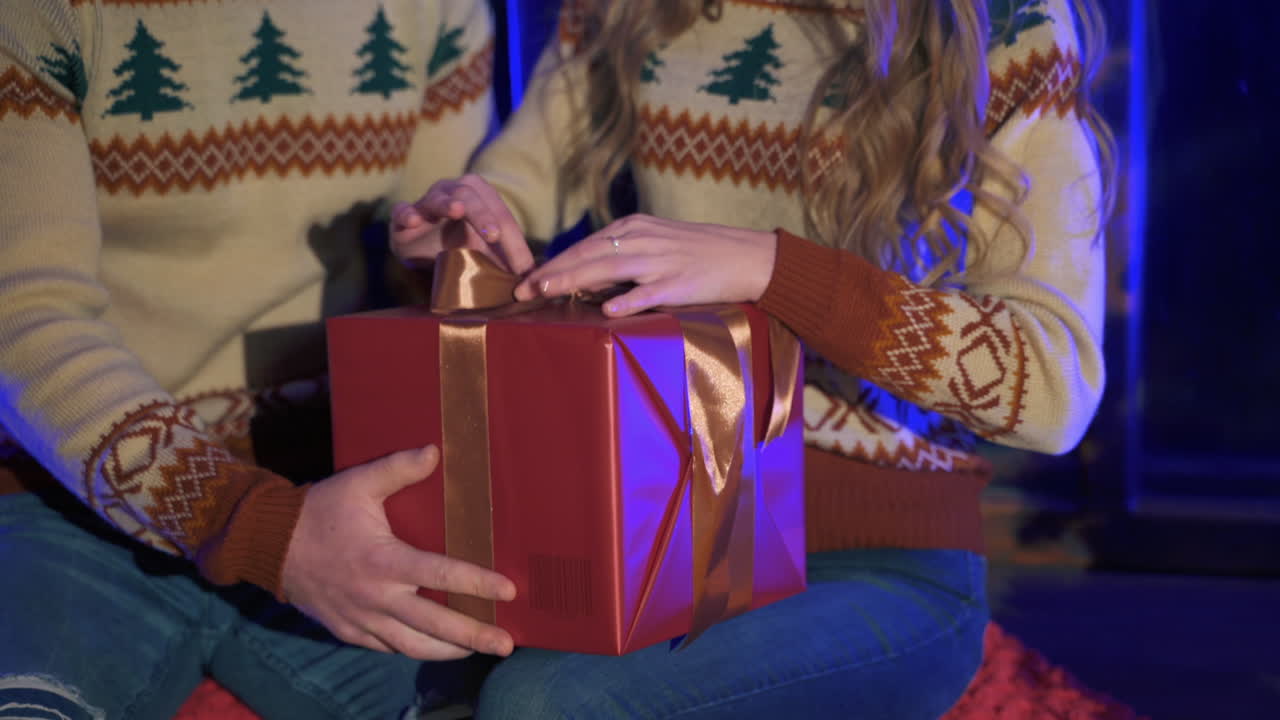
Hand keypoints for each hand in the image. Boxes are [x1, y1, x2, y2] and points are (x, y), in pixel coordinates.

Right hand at [282, 446, 516, 659]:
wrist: (268, 544)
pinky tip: (436, 648)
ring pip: (413, 645)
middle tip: (507, 643)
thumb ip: (398, 468)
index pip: (440, 574)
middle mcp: (375, 597)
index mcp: (382, 561)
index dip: (477, 583)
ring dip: (448, 651)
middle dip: (474, 636)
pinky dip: (414, 649)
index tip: (509, 591)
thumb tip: (435, 451)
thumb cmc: (317, 511)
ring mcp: (360, 619)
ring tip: (479, 649)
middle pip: (434, 625)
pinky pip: (387, 648)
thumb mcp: (357, 483)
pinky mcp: (348, 631)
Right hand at [390, 174, 533, 274]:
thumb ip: (506, 260)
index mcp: (479, 196)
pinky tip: (413, 221)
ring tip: (457, 211)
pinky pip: (403, 211)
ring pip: (438, 198)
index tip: (523, 268)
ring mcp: (427, 201)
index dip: (514, 241)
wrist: (419, 247)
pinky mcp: (403, 216)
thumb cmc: (458, 245)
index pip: (501, 216)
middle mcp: (453, 191)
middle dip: (484, 215)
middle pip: (471, 196)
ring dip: (448, 203)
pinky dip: (407, 214)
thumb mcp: (485, 252)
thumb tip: (534, 279)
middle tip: (495, 236)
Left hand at [513, 214, 777, 315]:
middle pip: (589, 255)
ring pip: (610, 269)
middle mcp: (643, 240)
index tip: (526, 280)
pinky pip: (649, 292)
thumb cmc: (698, 253)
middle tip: (522, 290)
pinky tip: (607, 310)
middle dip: (552, 273)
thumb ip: (622, 255)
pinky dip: (628, 300)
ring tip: (547, 292)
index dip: (554, 263)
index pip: (585, 246)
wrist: (746, 256)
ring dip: (575, 281)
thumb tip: (585, 275)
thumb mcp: (656, 243)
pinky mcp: (680, 283)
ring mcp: (661, 261)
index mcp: (634, 228)